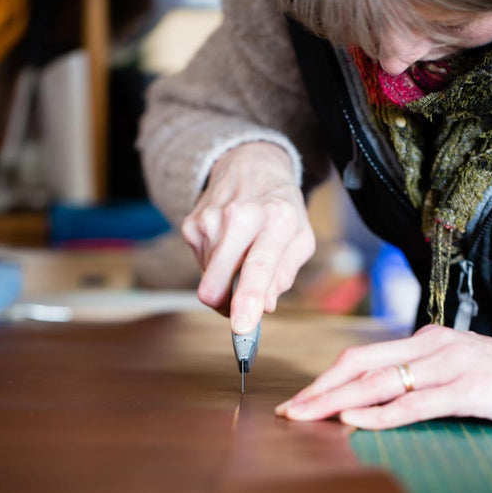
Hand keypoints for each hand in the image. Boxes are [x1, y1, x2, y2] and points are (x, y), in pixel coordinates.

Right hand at [182, 142, 314, 332]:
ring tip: (242, 256)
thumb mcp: (300, 239)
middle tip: (242, 310)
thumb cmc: (280, 208)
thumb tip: (264, 306)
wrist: (250, 165)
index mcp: (277, 218)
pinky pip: (201, 266)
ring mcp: (210, 219)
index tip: (242, 326)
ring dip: (226, 281)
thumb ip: (285, 275)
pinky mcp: (191, 224)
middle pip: (218, 281)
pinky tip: (228, 247)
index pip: (258, 265)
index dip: (247, 299)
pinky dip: (215, 267)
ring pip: (209, 279)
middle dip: (226, 305)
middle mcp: (241, 215)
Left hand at [275, 325, 491, 429]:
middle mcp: (432, 345)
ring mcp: (449, 364)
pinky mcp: (468, 388)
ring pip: (378, 381)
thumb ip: (422, 384)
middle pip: (359, 363)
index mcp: (427, 341)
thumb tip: (380, 406)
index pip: (363, 356)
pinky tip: (355, 423)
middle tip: (288, 411)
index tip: (300, 400)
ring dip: (336, 401)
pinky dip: (380, 414)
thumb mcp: (460, 376)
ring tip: (306, 417)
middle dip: (319, 389)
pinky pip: (414, 402)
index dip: (326, 378)